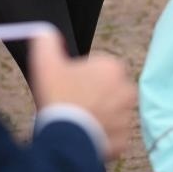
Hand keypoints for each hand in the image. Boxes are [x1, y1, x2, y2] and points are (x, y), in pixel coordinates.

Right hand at [29, 28, 135, 158]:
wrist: (66, 137)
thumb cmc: (58, 97)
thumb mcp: (46, 63)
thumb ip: (46, 41)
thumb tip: (44, 32)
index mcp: (113, 67)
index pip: (96, 68)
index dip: (79, 77)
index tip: (67, 86)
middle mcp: (127, 89)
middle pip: (106, 90)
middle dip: (92, 96)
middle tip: (71, 104)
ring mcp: (127, 116)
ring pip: (109, 113)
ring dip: (97, 116)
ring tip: (77, 122)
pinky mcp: (124, 140)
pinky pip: (111, 135)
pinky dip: (99, 137)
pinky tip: (84, 136)